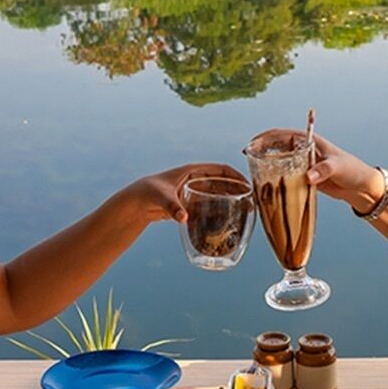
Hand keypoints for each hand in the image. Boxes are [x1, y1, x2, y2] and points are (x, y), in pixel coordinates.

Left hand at [121, 162, 247, 224]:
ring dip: (230, 198)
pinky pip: (209, 204)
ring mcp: (193, 191)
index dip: (235, 175)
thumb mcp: (161, 198)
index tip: (248, 185)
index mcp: (192, 171)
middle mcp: (195, 179)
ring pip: (217, 193)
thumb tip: (183, 218)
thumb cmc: (147, 193)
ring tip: (244, 209)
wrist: (136, 202)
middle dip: (237, 188)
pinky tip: (227, 218)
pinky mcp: (190, 202)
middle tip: (251, 200)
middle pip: (222, 182)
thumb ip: (172, 207)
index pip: (220, 169)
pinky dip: (219, 208)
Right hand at [248, 130, 381, 212]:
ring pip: (279, 162)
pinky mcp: (304, 178)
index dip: (266, 137)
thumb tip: (309, 176)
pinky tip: (266, 186)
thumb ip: (324, 170)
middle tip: (248, 157)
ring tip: (252, 170)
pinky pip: (286, 176)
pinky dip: (275, 179)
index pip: (282, 135)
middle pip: (276, 147)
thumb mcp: (338, 167)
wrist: (360, 187)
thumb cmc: (352, 170)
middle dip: (261, 150)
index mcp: (309, 142)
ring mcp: (303, 165)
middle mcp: (304, 151)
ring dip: (266, 164)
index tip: (252, 144)